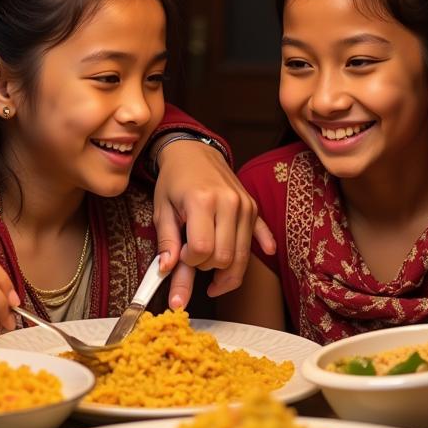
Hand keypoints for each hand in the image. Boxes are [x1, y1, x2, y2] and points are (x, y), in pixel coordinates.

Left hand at [152, 137, 275, 308]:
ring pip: (243, 256)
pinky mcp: (253, 208)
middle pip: (225, 257)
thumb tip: (166, 271)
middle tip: (194, 258)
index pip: (202, 249)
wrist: (194, 152)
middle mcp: (229, 203)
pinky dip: (262, 248)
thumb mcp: (161, 209)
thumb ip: (165, 241)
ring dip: (227, 271)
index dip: (189, 261)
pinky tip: (266, 252)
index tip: (181, 255)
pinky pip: (261, 235)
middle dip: (207, 267)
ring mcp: (245, 205)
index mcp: (202, 201)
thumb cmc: (174, 181)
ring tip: (213, 275)